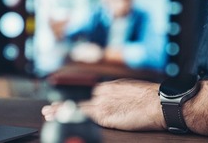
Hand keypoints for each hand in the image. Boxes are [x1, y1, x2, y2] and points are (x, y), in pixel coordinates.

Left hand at [42, 79, 164, 131]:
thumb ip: (121, 96)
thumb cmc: (153, 100)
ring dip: (60, 112)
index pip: (90, 95)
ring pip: (76, 107)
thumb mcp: (133, 92)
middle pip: (79, 100)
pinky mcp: (103, 114)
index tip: (67, 103)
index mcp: (111, 86)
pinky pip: (82, 116)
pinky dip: (69, 117)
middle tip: (49, 110)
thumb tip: (120, 103)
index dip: (77, 101)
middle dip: (63, 106)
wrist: (159, 103)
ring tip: (48, 114)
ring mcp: (102, 103)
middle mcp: (103, 92)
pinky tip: (59, 120)